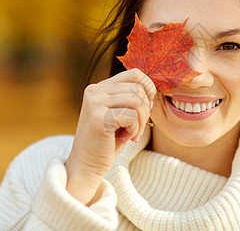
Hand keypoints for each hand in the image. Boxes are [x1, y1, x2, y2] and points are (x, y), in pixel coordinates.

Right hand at [65, 69, 155, 204]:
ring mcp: (95, 102)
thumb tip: (153, 89)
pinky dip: (134, 130)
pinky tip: (124, 138)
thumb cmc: (107, 141)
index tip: (147, 108)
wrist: (86, 165)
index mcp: (99, 87)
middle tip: (137, 128)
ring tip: (131, 134)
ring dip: (141, 121)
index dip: (149, 89)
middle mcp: (95, 91)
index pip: (135, 74)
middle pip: (138, 88)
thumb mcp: (120, 114)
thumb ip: (131, 99)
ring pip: (137, 101)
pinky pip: (131, 116)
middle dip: (145, 110)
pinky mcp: (98, 117)